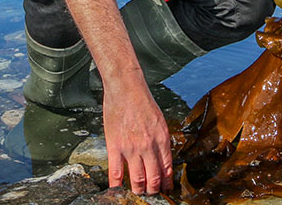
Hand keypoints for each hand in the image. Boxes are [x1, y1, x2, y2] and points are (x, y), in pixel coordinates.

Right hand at [103, 78, 173, 193]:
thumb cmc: (142, 101)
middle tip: (151, 194)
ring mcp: (131, 147)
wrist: (126, 87)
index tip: (166, 190)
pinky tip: (118, 190)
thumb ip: (161, 141)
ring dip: (139, 190)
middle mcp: (148, 146)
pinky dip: (117, 185)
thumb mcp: (160, 121)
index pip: (167, 169)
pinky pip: (116, 172)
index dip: (166, 183)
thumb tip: (161, 159)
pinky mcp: (115, 146)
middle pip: (153, 178)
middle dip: (153, 191)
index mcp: (162, 139)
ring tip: (138, 194)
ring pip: (137, 179)